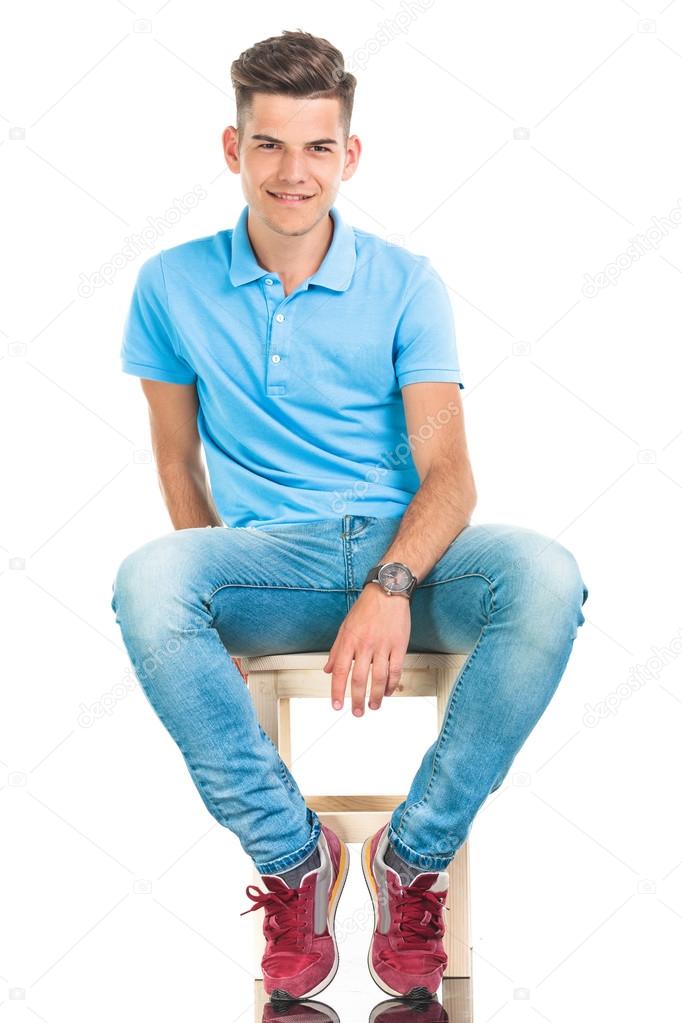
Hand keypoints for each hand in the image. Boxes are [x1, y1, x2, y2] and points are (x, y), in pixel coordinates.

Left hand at [323, 584, 410, 715]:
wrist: (388, 591)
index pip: (340, 671)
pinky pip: (396, 670)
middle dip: (357, 700)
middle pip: (359, 679)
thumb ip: (336, 650)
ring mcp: (383, 646)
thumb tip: (327, 670)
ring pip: (379, 678)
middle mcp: (365, 645)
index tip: (336, 705)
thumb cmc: (366, 608)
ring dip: (376, 697)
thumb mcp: (345, 627)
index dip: (337, 691)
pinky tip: (389, 692)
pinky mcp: (399, 646)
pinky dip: (392, 685)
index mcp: (349, 640)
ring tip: (374, 706)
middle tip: (357, 712)